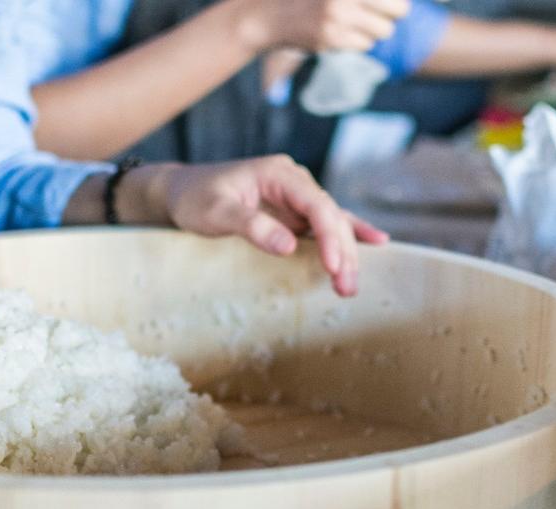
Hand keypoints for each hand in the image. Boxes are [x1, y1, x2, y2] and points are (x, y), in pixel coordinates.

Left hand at [136, 156, 388, 296]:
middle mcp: (294, 181)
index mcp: (279, 174)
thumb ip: (251, 226)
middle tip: (346, 287)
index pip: (316, 204)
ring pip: (332, 223)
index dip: (329, 236)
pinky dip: (347, 235)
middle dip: (342, 252)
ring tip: (351, 286)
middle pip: (330, 216)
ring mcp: (295, 197)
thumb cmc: (194, 198)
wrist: (180, 192)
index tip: (333, 266)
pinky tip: (375, 242)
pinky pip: (325, 224)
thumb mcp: (216, 212)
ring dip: (345, 253)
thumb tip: (288, 245)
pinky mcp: (292, 213)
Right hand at [234, 0, 409, 52]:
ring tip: (357, 23)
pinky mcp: (331, 38)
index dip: (396, 2)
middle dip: (393, 14)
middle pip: (399, 10)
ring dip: (375, 30)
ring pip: (384, 31)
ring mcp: (338, 16)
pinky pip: (365, 44)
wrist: (268, 16)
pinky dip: (358, 41)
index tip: (391, 5)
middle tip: (383, 13)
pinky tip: (342, 33)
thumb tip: (402, 5)